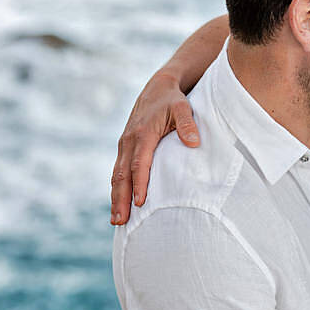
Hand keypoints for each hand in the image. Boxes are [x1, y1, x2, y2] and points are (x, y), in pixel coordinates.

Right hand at [110, 71, 198, 224]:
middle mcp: (129, 140)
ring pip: (117, 175)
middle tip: (121, 221)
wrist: (158, 88)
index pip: (140, 163)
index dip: (140, 184)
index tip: (140, 203)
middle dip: (121, 199)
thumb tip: (193, 143)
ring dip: (115, 198)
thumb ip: (188, 124)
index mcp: (143, 133)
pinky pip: (118, 171)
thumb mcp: (183, 108)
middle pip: (123, 174)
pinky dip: (116, 189)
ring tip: (117, 221)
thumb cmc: (173, 101)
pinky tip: (118, 205)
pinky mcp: (124, 148)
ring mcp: (124, 144)